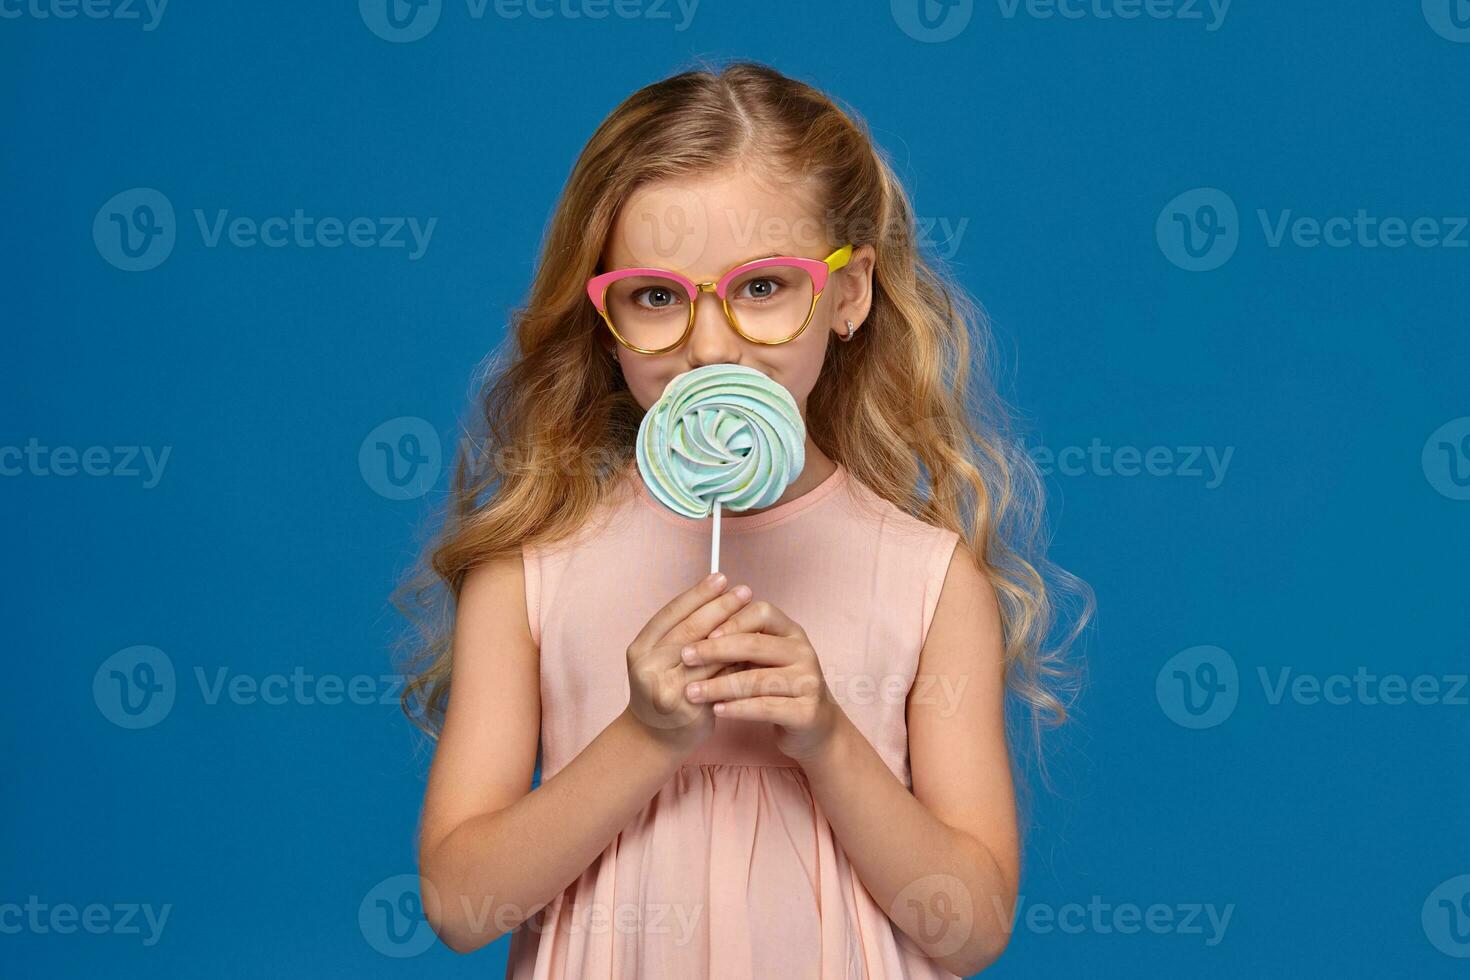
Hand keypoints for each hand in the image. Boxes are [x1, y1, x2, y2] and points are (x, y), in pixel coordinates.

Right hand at [624, 572, 754, 754]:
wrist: (656, 738)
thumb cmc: (665, 688)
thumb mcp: (661, 657)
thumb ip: (683, 632)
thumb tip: (719, 595)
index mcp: (639, 648)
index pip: (670, 613)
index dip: (697, 594)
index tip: (721, 577)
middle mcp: (648, 668)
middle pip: (691, 630)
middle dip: (721, 607)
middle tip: (745, 590)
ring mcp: (667, 689)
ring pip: (708, 654)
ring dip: (735, 631)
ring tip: (756, 614)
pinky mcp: (688, 708)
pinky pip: (719, 678)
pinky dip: (737, 661)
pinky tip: (755, 646)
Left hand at [677, 598, 843, 765]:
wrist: (814, 726)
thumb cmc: (779, 686)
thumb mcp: (764, 658)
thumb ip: (741, 642)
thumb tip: (695, 626)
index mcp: (792, 632)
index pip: (762, 613)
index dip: (731, 621)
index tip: (702, 633)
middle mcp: (804, 652)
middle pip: (756, 644)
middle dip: (715, 650)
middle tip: (685, 657)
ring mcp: (809, 682)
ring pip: (757, 680)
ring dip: (719, 685)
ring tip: (691, 692)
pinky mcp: (807, 712)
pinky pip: (765, 708)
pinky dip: (737, 709)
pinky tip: (716, 710)